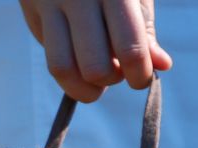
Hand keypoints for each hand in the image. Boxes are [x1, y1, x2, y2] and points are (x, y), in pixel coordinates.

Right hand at [19, 0, 171, 102]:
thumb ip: (143, 32)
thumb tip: (162, 66)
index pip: (130, 48)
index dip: (139, 75)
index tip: (140, 79)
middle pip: (96, 66)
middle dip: (111, 80)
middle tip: (117, 72)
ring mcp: (53, 2)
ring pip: (64, 68)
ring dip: (85, 88)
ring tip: (97, 80)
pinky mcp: (35, 12)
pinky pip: (50, 60)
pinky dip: (68, 76)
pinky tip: (79, 68)